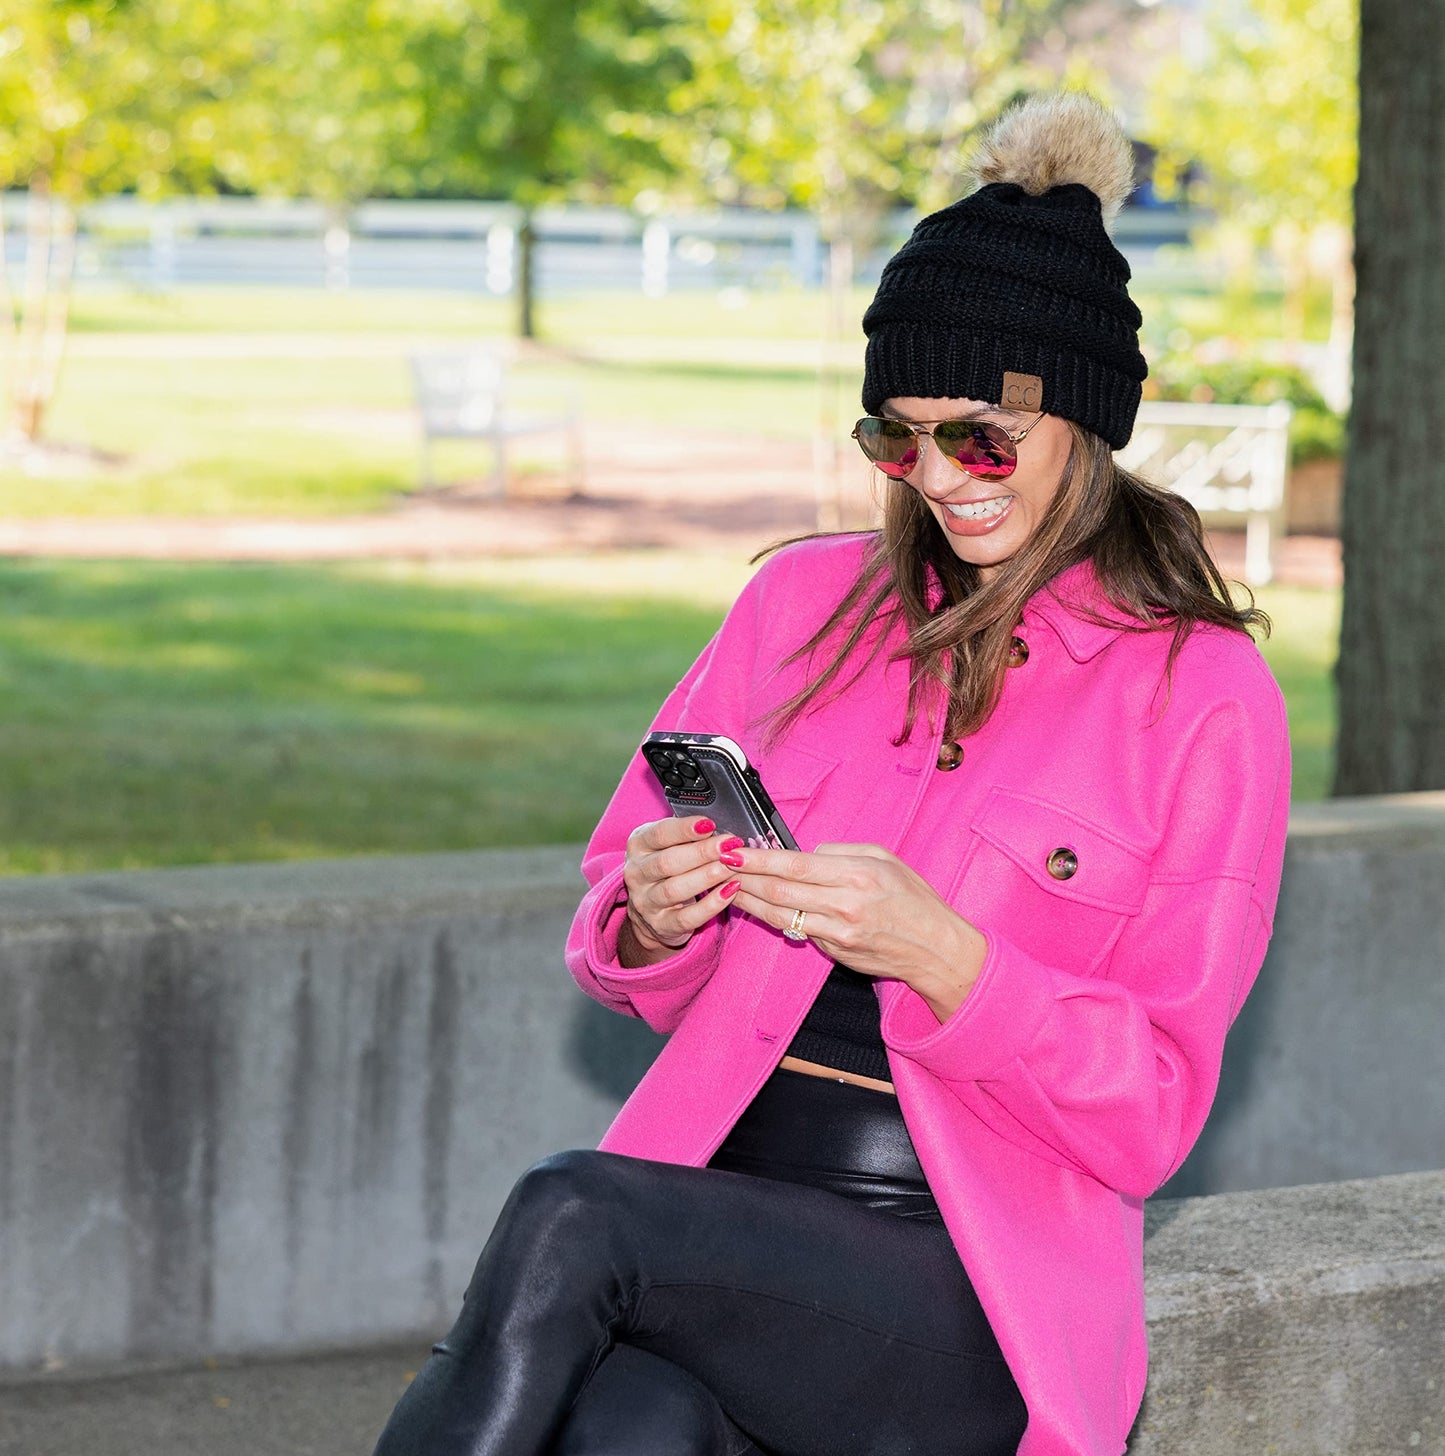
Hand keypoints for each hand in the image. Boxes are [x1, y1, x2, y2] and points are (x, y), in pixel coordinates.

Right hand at [619, 816, 742, 966]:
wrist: (651, 911)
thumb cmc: (667, 868)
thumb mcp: (667, 845)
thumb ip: (686, 835)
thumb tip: (716, 826)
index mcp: (638, 846)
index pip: (659, 834)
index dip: (685, 829)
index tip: (710, 824)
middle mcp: (636, 874)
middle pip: (667, 862)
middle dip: (701, 852)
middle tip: (728, 845)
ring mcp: (646, 902)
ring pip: (675, 890)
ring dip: (707, 876)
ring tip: (731, 866)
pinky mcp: (661, 925)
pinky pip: (687, 917)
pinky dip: (711, 905)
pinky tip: (730, 891)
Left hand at [728, 843, 988, 1021]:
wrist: (936, 949)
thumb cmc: (914, 899)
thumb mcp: (885, 859)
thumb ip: (842, 852)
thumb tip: (806, 854)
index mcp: (856, 875)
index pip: (794, 865)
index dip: (759, 859)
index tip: (734, 850)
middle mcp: (843, 906)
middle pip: (779, 891)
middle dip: (743, 878)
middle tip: (719, 866)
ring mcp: (837, 934)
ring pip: (780, 915)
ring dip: (749, 902)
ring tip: (727, 887)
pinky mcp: (834, 952)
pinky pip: (798, 931)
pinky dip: (775, 918)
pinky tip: (759, 907)